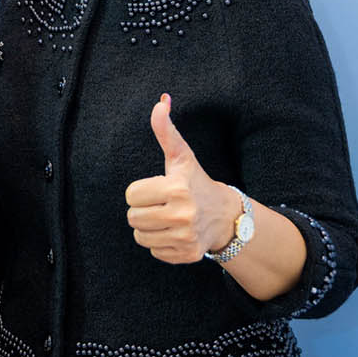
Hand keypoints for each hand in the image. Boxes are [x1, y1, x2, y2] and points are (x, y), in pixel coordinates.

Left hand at [123, 94, 240, 263]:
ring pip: (140, 236)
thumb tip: (161, 101)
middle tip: (162, 204)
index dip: (141, 190)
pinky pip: (153, 250)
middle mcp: (183, 215)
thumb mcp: (181, 156)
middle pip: (132, 217)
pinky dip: (160, 242)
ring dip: (149, 227)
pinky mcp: (187, 255)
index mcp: (177, 189)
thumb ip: (166, 131)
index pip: (131, 195)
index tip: (158, 188)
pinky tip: (175, 232)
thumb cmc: (196, 182)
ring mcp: (185, 237)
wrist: (225, 216)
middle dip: (143, 209)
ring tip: (167, 218)